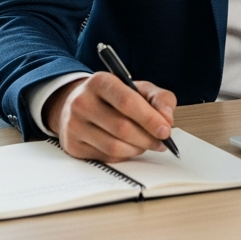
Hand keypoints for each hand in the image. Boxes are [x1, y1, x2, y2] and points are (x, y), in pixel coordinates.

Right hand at [44, 72, 176, 162]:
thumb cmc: (113, 96)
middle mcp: (82, 102)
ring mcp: (74, 125)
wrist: (78, 103)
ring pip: (114, 146)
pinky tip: (130, 148)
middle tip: (162, 142)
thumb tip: (167, 119)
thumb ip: (159, 98)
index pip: (127, 101)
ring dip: (137, 149)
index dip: (149, 118)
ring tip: (147, 144)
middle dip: (147, 138)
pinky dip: (124, 156)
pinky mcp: (73, 146)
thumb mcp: (138, 88)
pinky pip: (106, 157)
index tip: (166, 130)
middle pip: (122, 127)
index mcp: (100, 81)